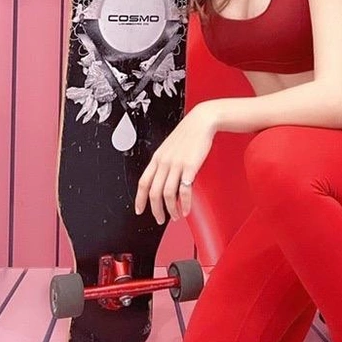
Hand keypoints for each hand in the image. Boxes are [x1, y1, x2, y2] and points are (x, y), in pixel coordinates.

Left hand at [135, 105, 216, 223]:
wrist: (201, 122)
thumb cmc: (188, 134)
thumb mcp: (170, 148)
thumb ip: (165, 164)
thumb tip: (164, 181)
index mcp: (157, 158)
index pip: (143, 182)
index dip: (139, 199)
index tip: (139, 210)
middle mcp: (164, 162)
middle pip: (154, 192)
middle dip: (155, 210)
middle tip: (160, 219)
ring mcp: (176, 165)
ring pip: (167, 194)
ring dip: (170, 210)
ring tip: (175, 216)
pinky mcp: (190, 167)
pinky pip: (184, 191)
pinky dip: (184, 204)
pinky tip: (186, 209)